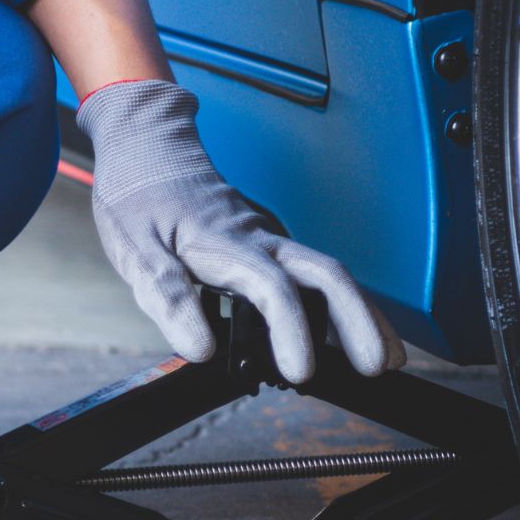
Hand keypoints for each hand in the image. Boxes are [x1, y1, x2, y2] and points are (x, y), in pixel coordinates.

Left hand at [77, 80, 402, 381]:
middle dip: (361, 320)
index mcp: (226, 243)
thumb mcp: (135, 249)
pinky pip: (313, 274)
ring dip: (362, 314)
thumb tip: (200, 348)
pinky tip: (348, 333)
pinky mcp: (269, 243)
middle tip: (379, 366)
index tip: (302, 372)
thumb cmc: (139, 194)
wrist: (147, 147)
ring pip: (328, 274)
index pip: (274, 289)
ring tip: (384, 357)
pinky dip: (340, 304)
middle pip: (327, 276)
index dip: (293, 331)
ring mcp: (270, 238)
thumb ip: (168, 297)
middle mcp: (260, 238)